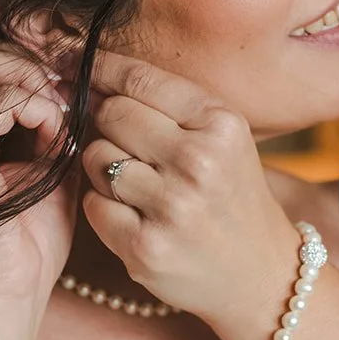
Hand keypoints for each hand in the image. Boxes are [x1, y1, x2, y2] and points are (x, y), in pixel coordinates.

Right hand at [0, 37, 75, 307]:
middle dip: (22, 62)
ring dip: (28, 79)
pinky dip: (35, 109)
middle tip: (61, 96)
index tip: (65, 90)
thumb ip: (52, 127)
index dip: (23, 62)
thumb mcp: (45, 172)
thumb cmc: (21, 251)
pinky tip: (53, 143)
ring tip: (57, 119)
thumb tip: (77, 86)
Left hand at [69, 47, 301, 332]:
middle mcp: (199, 162)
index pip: (140, 80)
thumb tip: (92, 75)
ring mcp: (171, 207)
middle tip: (129, 144)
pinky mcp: (145, 246)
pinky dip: (105, 206)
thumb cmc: (232, 196)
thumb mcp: (223, 139)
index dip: (101, 69)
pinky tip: (135, 215)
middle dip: (108, 122)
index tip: (78, 65)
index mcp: (222, 125)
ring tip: (139, 184)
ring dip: (104, 167)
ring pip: (95, 157)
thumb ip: (168, 106)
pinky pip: (93, 203)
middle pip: (112, 113)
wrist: (260, 274)